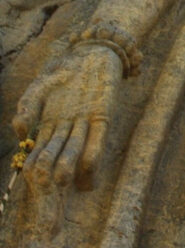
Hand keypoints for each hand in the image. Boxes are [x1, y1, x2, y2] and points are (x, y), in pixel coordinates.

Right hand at [12, 44, 122, 189]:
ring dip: (69, 169)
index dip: (32, 171)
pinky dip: (91, 155)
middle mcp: (66, 130)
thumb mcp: (40, 85)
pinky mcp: (103, 115)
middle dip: (49, 177)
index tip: (27, 186)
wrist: (92, 51)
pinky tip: (87, 170)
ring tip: (62, 185)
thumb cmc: (64, 69)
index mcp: (48, 126)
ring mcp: (84, 123)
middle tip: (44, 197)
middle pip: (55, 159)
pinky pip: (97, 139)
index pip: (37, 155)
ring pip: (74, 151)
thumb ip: (27, 105)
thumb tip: (19, 132)